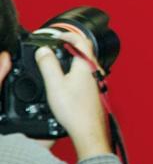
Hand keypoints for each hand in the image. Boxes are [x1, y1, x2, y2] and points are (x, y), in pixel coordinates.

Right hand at [35, 32, 110, 158]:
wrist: (88, 128)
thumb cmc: (75, 110)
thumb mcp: (55, 85)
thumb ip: (48, 65)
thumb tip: (43, 51)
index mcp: (86, 64)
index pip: (80, 40)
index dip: (67, 35)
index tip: (56, 35)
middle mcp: (94, 69)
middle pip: (84, 48)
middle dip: (69, 43)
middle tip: (54, 44)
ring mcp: (96, 78)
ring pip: (84, 59)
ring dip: (71, 55)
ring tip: (57, 57)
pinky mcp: (94, 87)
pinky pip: (84, 70)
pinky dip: (74, 66)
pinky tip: (65, 75)